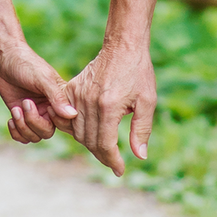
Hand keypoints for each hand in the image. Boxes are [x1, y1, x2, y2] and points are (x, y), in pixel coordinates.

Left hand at [0, 40, 77, 144]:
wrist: (4, 58)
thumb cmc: (26, 63)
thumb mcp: (43, 79)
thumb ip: (57, 97)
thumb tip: (72, 115)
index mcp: (60, 99)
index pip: (65, 123)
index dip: (53, 121)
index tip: (44, 107)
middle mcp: (49, 109)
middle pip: (47, 132)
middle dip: (33, 122)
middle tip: (25, 103)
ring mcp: (35, 113)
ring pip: (34, 136)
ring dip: (22, 127)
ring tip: (16, 109)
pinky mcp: (20, 115)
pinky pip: (22, 136)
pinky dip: (16, 132)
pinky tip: (11, 118)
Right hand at [65, 43, 155, 176]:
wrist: (123, 46)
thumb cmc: (139, 72)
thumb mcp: (147, 101)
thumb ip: (142, 130)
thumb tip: (140, 156)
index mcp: (108, 106)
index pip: (104, 144)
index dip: (112, 161)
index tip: (120, 171)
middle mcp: (89, 102)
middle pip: (89, 141)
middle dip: (102, 156)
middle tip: (113, 163)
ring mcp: (78, 94)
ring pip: (77, 131)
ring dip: (89, 144)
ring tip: (104, 150)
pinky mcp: (72, 88)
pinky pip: (68, 116)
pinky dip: (75, 128)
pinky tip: (88, 133)